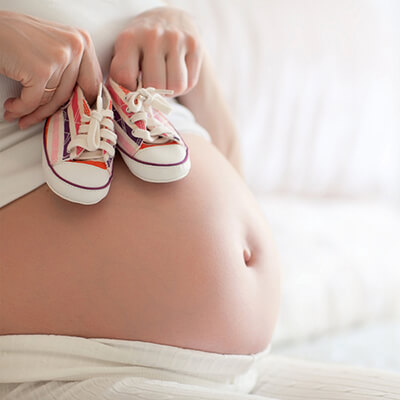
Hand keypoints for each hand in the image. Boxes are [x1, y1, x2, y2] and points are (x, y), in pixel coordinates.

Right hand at [0, 11, 101, 128]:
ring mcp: (58, 59)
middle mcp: (74, 47)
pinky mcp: (40, 71)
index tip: (76, 114)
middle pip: (69, 94)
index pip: (92, 82)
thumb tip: (82, 98)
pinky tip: (12, 107)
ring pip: (51, 100)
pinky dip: (20, 108)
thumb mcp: (54, 47)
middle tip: (40, 117)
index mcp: (81, 41)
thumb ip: (71, 67)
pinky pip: (33, 101)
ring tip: (19, 112)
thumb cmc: (15, 36)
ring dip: (32, 112)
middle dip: (52, 111)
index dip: (84, 102)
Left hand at [109, 7, 202, 95]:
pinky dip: (184, 85)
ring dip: (170, 91)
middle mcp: (153, 36)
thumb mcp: (125, 53)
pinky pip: (190, 83)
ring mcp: (176, 39)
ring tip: (165, 80)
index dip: (129, 92)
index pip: (125, 78)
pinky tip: (178, 73)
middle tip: (152, 85)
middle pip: (155, 86)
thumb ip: (124, 75)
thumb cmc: (143, 45)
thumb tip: (133, 106)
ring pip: (176, 87)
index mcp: (129, 38)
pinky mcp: (195, 45)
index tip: (133, 89)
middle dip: (153, 93)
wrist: (170, 18)